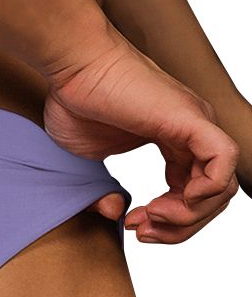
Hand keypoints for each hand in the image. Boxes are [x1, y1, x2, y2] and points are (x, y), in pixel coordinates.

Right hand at [43, 26, 239, 242]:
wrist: (73, 66)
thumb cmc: (75, 101)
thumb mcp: (86, 163)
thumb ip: (102, 191)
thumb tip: (118, 213)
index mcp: (172, 140)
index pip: (193, 193)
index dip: (167, 221)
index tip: (131, 223)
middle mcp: (191, 133)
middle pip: (211, 198)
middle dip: (178, 227)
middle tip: (141, 230)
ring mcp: (196, 125)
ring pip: (222, 188)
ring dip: (187, 217)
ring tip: (151, 217)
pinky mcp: (192, 120)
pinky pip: (223, 164)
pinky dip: (202, 193)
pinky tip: (168, 202)